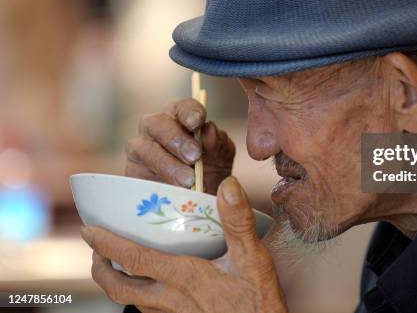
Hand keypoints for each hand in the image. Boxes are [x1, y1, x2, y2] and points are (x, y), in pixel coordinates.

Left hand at [83, 177, 287, 312]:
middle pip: (118, 287)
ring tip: (116, 264)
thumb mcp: (253, 258)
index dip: (107, 243)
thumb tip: (226, 185)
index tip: (88, 229)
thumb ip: (237, 221)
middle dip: (100, 268)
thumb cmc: (257, 302)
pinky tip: (151, 286)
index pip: (134, 259)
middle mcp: (170, 300)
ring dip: (116, 282)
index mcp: (183, 277)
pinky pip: (148, 311)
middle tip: (95, 249)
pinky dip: (138, 296)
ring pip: (131, 301)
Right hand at [126, 98, 235, 194]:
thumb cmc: (211, 172)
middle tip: (194, 156)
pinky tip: (172, 190)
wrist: (200, 204)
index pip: (181, 107)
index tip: (198, 122)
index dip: (189, 111)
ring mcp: (140, 150)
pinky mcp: (132, 173)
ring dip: (167, 164)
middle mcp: (156, 129)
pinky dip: (155, 181)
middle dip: (176, 138)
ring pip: (143, 148)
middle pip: (156, 123)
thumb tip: (209, 130)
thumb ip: (218, 143)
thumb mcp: (221, 158)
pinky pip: (135, 173)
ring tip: (189, 180)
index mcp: (180, 119)